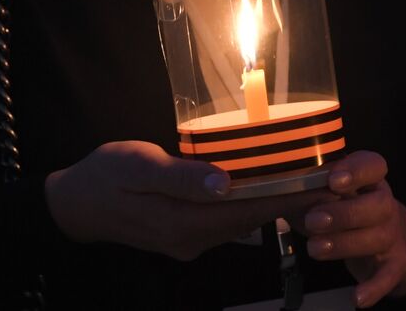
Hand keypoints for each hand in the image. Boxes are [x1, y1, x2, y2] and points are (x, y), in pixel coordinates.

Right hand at [44, 140, 334, 260]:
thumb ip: (181, 177)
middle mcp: (191, 238)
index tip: (323, 186)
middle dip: (292, 200)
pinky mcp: (184, 234)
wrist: (73, 204)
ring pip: (243, 220)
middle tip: (332, 182)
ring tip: (312, 183)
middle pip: (253, 217)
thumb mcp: (138, 166)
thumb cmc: (104, 176)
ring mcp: (188, 240)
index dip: (289, 196)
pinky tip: (268, 188)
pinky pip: (227, 219)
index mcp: (182, 221)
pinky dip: (252, 204)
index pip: (250, 209)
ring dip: (275, 203)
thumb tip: (224, 183)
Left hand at [297, 151, 405, 307]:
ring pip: (378, 237)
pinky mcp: (394, 263)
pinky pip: (388, 276)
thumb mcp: (333, 193)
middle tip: (313, 219)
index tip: (333, 179)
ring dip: (345, 244)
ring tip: (315, 249)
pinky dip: (374, 287)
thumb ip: (313, 187)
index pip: (373, 165)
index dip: (356, 170)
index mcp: (370, 181)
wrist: (392, 238)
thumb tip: (279, 186)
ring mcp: (391, 234)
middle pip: (378, 204)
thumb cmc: (350, 209)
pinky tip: (358, 298)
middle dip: (344, 213)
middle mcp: (384, 204)